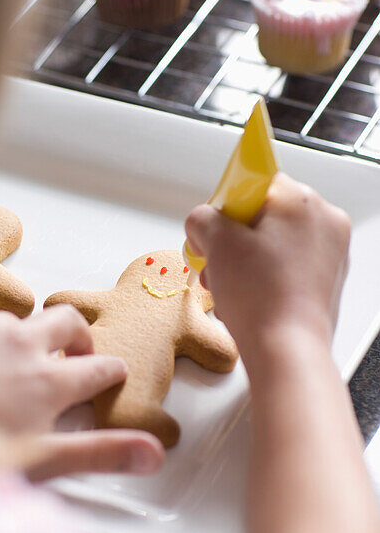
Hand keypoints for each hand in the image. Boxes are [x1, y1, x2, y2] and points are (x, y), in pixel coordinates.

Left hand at [0, 304, 163, 473]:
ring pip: (20, 317)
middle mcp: (21, 344)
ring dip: (27, 335)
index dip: (111, 372)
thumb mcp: (34, 462)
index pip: (101, 367)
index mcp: (48, 381)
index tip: (112, 375)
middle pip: (68, 321)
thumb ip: (96, 453)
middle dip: (78, 336)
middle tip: (74, 357)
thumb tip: (153, 454)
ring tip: (14, 365)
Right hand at [184, 173, 350, 364]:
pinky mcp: (328, 281)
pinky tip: (248, 298)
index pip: (257, 182)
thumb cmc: (261, 298)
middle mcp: (325, 221)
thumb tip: (203, 222)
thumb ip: (202, 218)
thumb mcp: (215, 243)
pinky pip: (288, 267)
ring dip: (245, 261)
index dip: (228, 205)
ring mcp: (331, 253)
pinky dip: (265, 278)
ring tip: (230, 285)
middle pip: (266, 214)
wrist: (286, 350)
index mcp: (302, 200)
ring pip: (275, 243)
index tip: (217, 227)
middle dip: (235, 239)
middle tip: (218, 261)